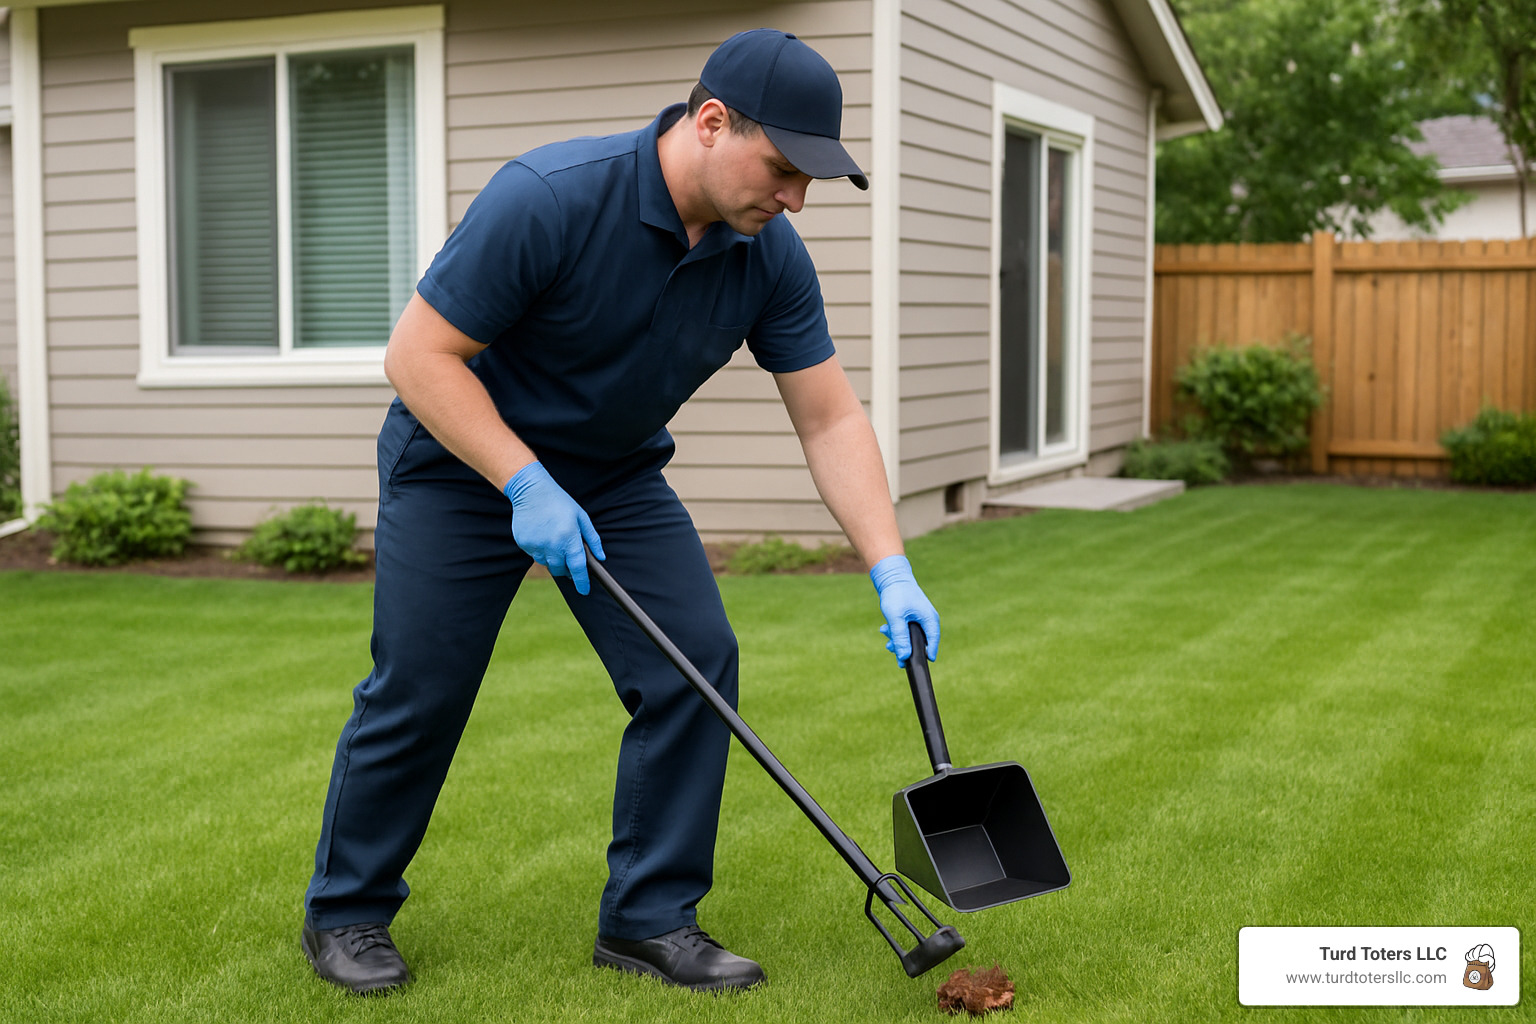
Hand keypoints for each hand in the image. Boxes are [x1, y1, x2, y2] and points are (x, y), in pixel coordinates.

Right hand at [503, 462, 604, 594]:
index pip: (578, 567)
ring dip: (553, 559)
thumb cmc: (560, 503)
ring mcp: (536, 545)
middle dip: (566, 569)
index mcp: (569, 538)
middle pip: (560, 570)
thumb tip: (600, 557)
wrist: (531, 491)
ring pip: (546, 564)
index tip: (584, 590)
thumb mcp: (581, 517)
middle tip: (569, 559)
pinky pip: (534, 555)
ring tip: (554, 540)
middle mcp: (552, 545)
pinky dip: (540, 550)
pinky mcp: (524, 543)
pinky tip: (542, 535)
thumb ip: (592, 539)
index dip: (582, 582)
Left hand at [869, 554, 939, 665]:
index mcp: (930, 620)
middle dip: (904, 647)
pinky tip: (885, 629)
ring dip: (897, 638)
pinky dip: (896, 631)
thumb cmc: (896, 594)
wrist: (891, 576)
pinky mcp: (912, 617)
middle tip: (890, 648)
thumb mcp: (896, 617)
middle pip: (920, 643)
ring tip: (885, 632)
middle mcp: (928, 620)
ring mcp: (920, 619)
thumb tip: (903, 656)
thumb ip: (900, 637)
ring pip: (911, 637)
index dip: (924, 656)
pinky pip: (906, 630)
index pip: (932, 644)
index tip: (913, 666)